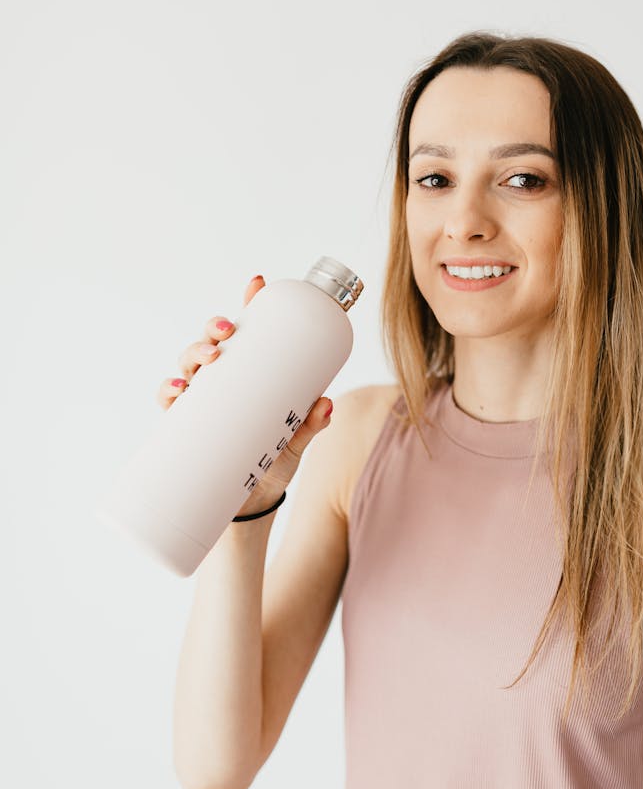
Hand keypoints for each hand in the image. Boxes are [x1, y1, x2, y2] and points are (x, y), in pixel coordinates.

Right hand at [155, 274, 332, 506]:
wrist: (250, 505)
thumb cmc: (273, 462)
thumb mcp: (297, 441)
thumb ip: (312, 424)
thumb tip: (327, 404)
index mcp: (252, 373)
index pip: (250, 330)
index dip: (251, 303)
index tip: (257, 283)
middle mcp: (224, 381)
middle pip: (213, 340)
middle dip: (215, 327)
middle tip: (226, 331)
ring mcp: (203, 400)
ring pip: (190, 363)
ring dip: (194, 353)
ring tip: (208, 358)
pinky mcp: (186, 425)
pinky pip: (170, 400)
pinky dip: (169, 390)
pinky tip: (178, 389)